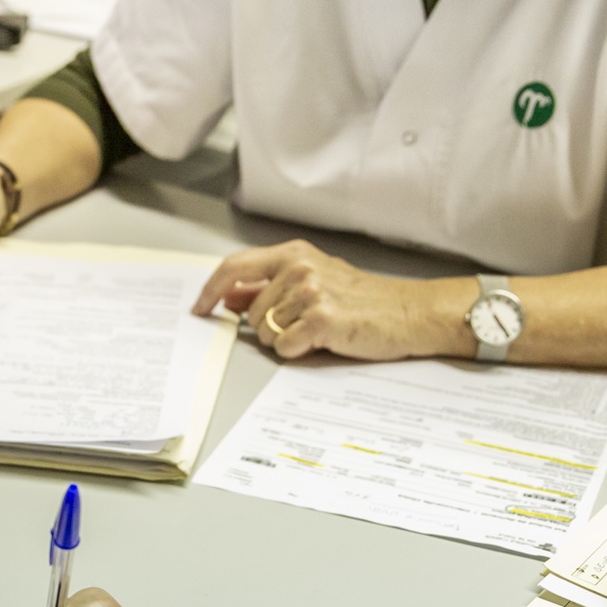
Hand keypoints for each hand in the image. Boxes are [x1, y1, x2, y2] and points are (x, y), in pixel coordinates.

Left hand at [193, 240, 458, 361]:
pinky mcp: (321, 319)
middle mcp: (298, 268)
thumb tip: (229, 296)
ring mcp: (310, 292)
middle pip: (250, 313)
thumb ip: (268, 286)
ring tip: (319, 330)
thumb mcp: (313, 280)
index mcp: (294, 254)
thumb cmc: (363, 299)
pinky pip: (285, 348)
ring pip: (266, 333)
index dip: (210, 290)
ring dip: (287, 340)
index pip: (234, 267)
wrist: (407, 313)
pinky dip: (300, 352)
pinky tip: (324, 341)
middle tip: (303, 325)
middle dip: (268, 328)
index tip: (199, 308)